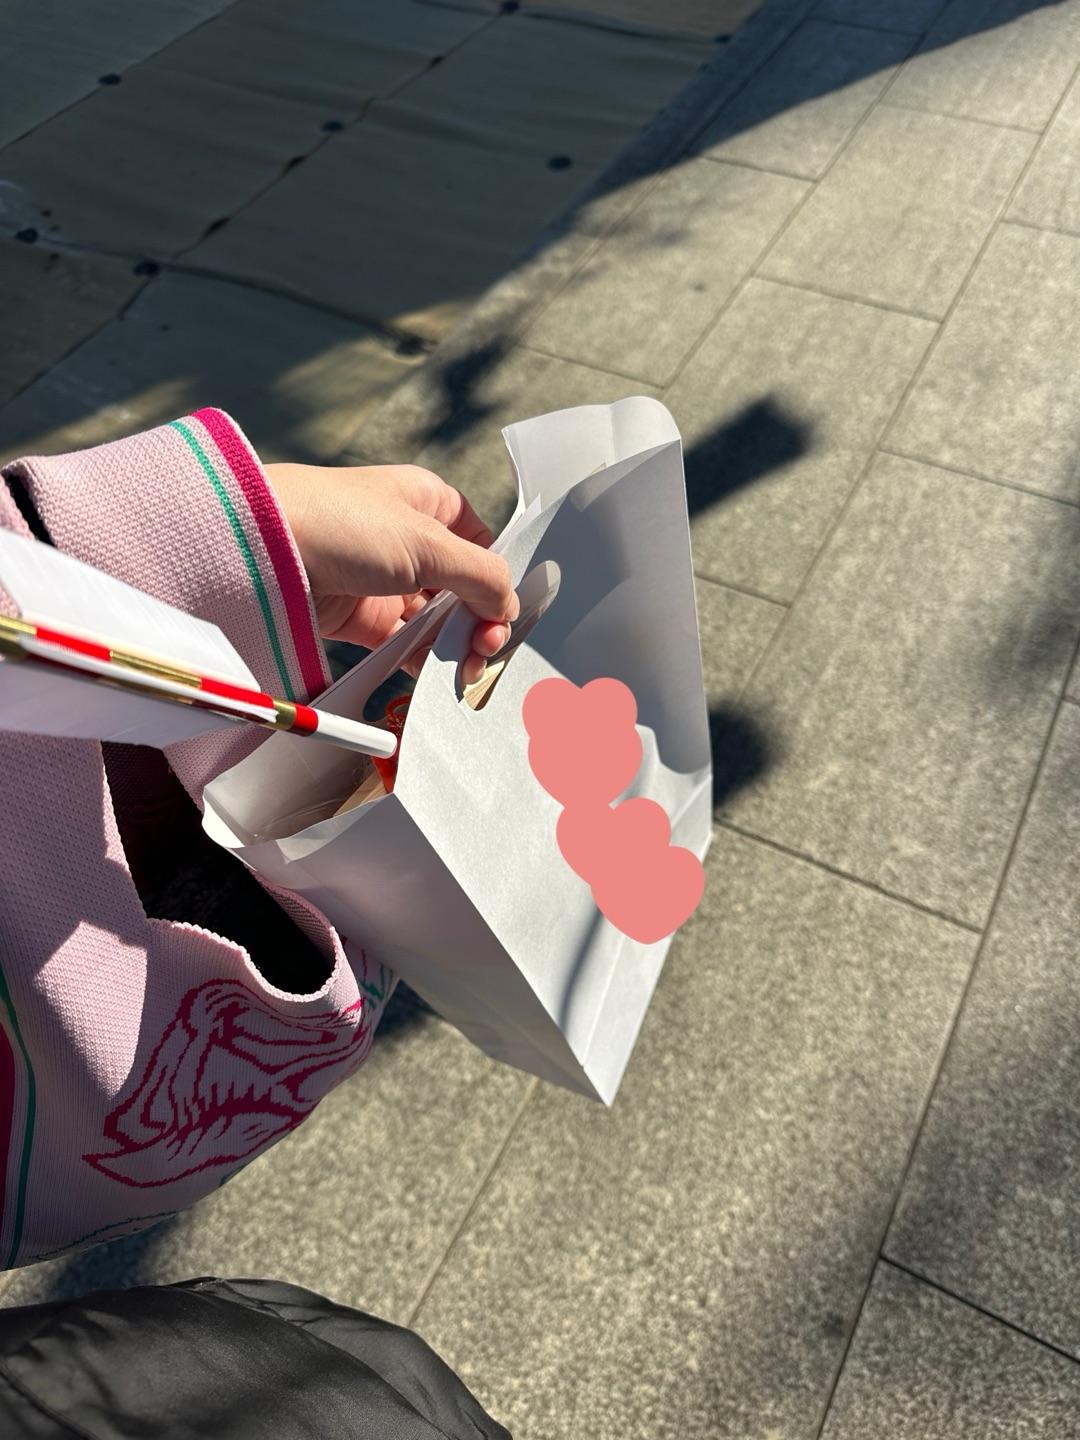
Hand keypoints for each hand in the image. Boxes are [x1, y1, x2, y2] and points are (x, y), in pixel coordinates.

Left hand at [265, 462, 517, 683]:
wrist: (260, 548)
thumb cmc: (342, 522)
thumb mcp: (427, 543)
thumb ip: (481, 576)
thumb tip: (510, 607)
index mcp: (428, 503)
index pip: (482, 543)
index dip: (499, 578)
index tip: (509, 613)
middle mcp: (409, 538)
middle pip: (463, 588)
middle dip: (480, 620)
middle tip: (485, 648)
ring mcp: (384, 579)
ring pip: (436, 619)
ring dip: (455, 645)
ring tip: (464, 670)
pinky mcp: (360, 616)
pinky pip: (404, 642)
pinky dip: (424, 660)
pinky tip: (437, 676)